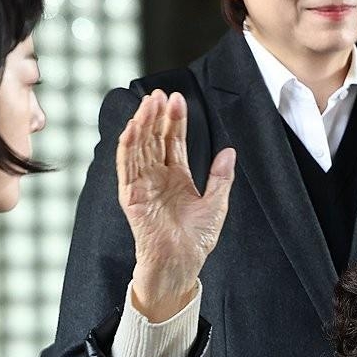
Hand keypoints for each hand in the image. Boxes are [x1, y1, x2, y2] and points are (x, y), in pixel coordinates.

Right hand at [116, 89, 234, 321]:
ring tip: (148, 103)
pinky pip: (127, 166)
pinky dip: (128, 146)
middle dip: (157, 116)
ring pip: (139, 147)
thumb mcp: (216, 203)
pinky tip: (132, 128)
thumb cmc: (196, 239)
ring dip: (142, 124)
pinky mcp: (131, 195)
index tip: (177, 99)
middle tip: (161, 94)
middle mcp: (157, 176)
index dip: (175, 120)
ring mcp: (142, 184)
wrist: (182, 263)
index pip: (173, 141)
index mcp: (177, 176)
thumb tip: (230, 151)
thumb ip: (221, 177)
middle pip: (154, 139)